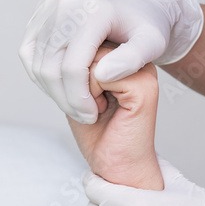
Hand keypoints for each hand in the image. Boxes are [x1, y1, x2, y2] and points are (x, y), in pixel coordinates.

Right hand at [19, 0, 202, 123]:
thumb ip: (133, 60)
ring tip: (77, 104)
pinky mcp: (40, 15)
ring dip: (53, 91)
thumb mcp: (152, 45)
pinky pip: (29, 54)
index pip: (73, 66)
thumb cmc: (146, 31)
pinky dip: (42, 77)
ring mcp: (50, 8)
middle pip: (51, 67)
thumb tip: (102, 74)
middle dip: (66, 99)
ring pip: (36, 63)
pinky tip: (64, 88)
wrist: (135, 10)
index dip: (79, 99)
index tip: (92, 115)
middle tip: (84, 115)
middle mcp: (67, 4)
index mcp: (95, 11)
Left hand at [67, 42, 161, 188]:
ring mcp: (143, 71)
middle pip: (87, 46)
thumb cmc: (97, 133)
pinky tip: (104, 111)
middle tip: (91, 105)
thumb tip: (60, 38)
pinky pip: (101, 74)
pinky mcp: (143, 86)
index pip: (85, 41)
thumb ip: (75, 62)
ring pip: (91, 58)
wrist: (115, 166)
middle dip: (75, 79)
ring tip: (98, 107)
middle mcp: (137, 60)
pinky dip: (91, 96)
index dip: (72, 70)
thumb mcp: (77, 89)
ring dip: (82, 89)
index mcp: (124, 58)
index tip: (85, 97)